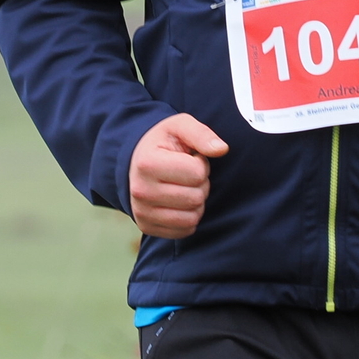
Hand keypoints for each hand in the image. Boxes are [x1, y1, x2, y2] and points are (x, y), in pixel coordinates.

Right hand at [129, 114, 228, 237]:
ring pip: (192, 218)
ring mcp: (142, 212)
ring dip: (197, 202)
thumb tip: (222, 149)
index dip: (201, 164)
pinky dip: (189, 218)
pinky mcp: (146, 227)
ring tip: (185, 187)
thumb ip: (201, 134)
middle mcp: (141, 191)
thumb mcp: (179, 127)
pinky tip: (180, 202)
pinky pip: (184, 231)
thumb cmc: (163, 143)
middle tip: (188, 174)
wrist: (136, 162)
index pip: (197, 173)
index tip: (190, 158)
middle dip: (201, 184)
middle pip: (196, 197)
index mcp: (147, 163)